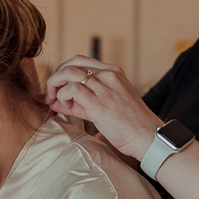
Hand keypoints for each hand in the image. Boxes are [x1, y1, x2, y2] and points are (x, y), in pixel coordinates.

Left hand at [43, 56, 163, 159]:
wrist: (147, 137)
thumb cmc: (129, 125)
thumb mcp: (106, 105)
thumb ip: (82, 101)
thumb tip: (57, 101)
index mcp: (113, 72)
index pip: (79, 61)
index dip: (63, 72)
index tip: (58, 88)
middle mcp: (109, 75)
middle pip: (71, 64)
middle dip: (55, 78)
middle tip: (50, 94)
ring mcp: (105, 87)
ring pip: (69, 74)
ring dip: (56, 87)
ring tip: (57, 102)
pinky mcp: (100, 103)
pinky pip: (72, 90)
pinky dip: (63, 97)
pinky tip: (67, 108)